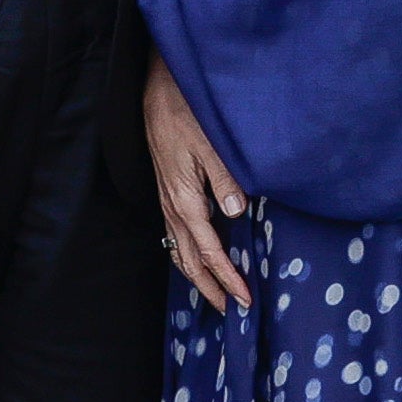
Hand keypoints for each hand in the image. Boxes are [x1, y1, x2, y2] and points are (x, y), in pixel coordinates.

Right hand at [146, 59, 253, 312]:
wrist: (155, 92)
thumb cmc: (184, 113)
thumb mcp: (210, 144)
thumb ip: (224, 179)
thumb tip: (237, 212)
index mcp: (185, 201)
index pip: (210, 252)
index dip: (228, 278)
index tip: (245, 298)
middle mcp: (173, 208)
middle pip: (190, 261)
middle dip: (210, 288)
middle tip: (232, 309)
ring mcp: (167, 202)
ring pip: (180, 251)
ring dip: (198, 276)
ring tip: (215, 294)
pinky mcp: (167, 193)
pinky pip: (176, 235)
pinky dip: (188, 256)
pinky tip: (198, 258)